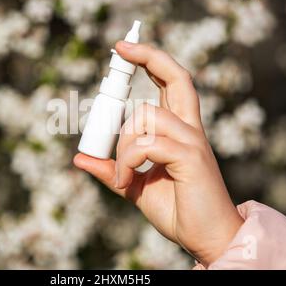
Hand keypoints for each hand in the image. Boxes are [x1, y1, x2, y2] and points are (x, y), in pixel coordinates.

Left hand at [74, 41, 243, 266]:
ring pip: (146, 115)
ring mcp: (192, 141)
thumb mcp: (135, 185)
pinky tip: (126, 181)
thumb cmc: (177, 210)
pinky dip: (127, 160)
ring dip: (123, 144)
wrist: (205, 238)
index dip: (151, 61)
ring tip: (122, 175)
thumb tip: (80, 158)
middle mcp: (189, 129)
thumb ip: (112, 169)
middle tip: (119, 47)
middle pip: (177, 76)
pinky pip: (147, 143)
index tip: (123, 50)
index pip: (170, 84)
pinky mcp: (191, 156)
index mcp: (179, 131)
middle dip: (149, 54)